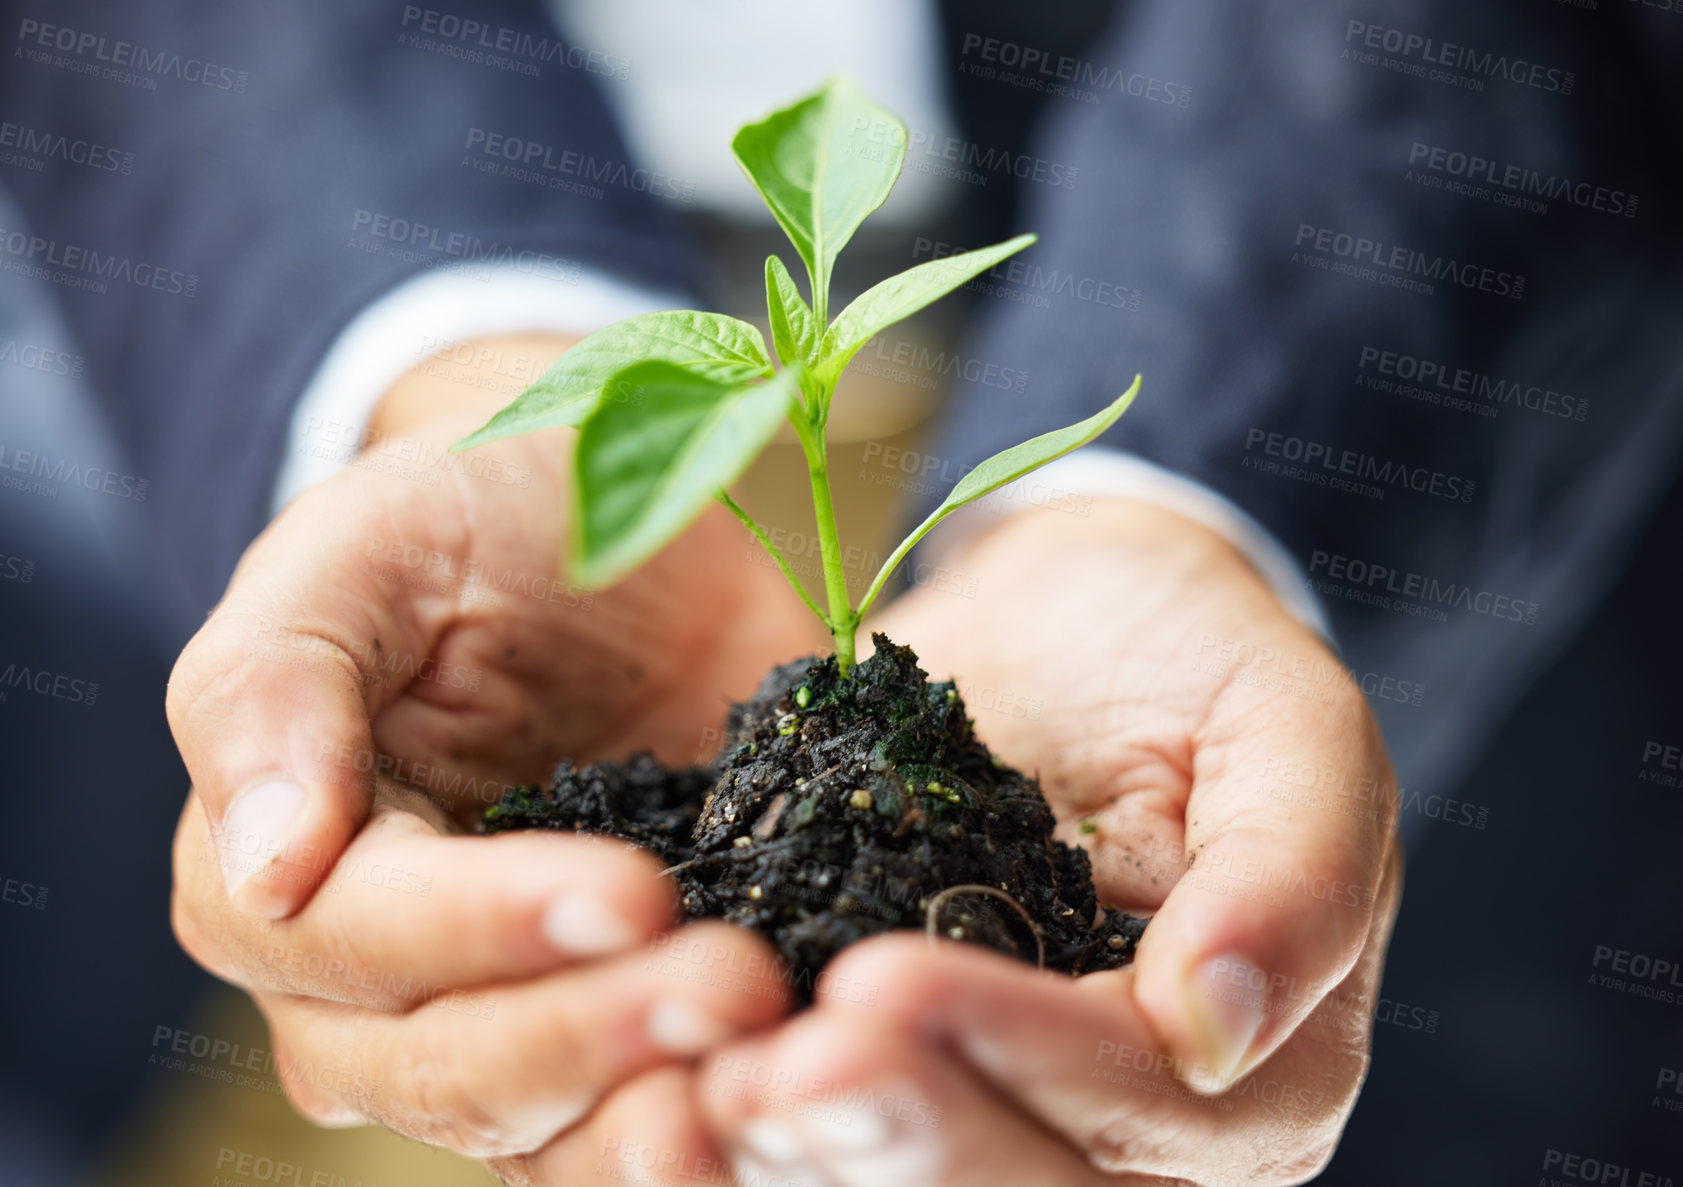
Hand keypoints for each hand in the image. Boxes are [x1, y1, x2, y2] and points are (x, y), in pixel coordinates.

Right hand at [166, 334, 820, 1173]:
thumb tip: (262, 871)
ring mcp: (513, 1008)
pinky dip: (724, 1112)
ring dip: (660, 1107)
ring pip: (553, 1122)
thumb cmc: (464, 520)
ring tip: (773, 1053)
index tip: (630, 891)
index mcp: (282, 873)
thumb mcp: (361, 549)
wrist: (606, 522)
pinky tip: (805, 1076)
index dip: (488, 927)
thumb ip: (275, 689)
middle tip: (736, 982)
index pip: (362, 940)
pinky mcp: (630, 1005)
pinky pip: (658, 1092)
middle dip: (592, 1035)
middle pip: (453, 1067)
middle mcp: (375, 986)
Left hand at [681, 498, 1402, 1184]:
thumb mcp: (1286, 723)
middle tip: (774, 1073)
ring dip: (807, 1161)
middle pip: (1028, 1186)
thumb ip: (1294, 869)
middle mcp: (1135, 1132)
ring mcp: (1010, 1109)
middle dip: (899, 1135)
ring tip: (709, 1094)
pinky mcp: (906, 1074)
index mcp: (1258, 1067)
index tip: (881, 982)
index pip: (1148, 1104)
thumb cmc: (1194, 660)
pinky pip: (835, 1141)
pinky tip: (670, 1105)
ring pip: (916, 1185)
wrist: (1072, 633)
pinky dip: (749, 1142)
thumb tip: (1217, 1027)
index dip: (1021, 1053)